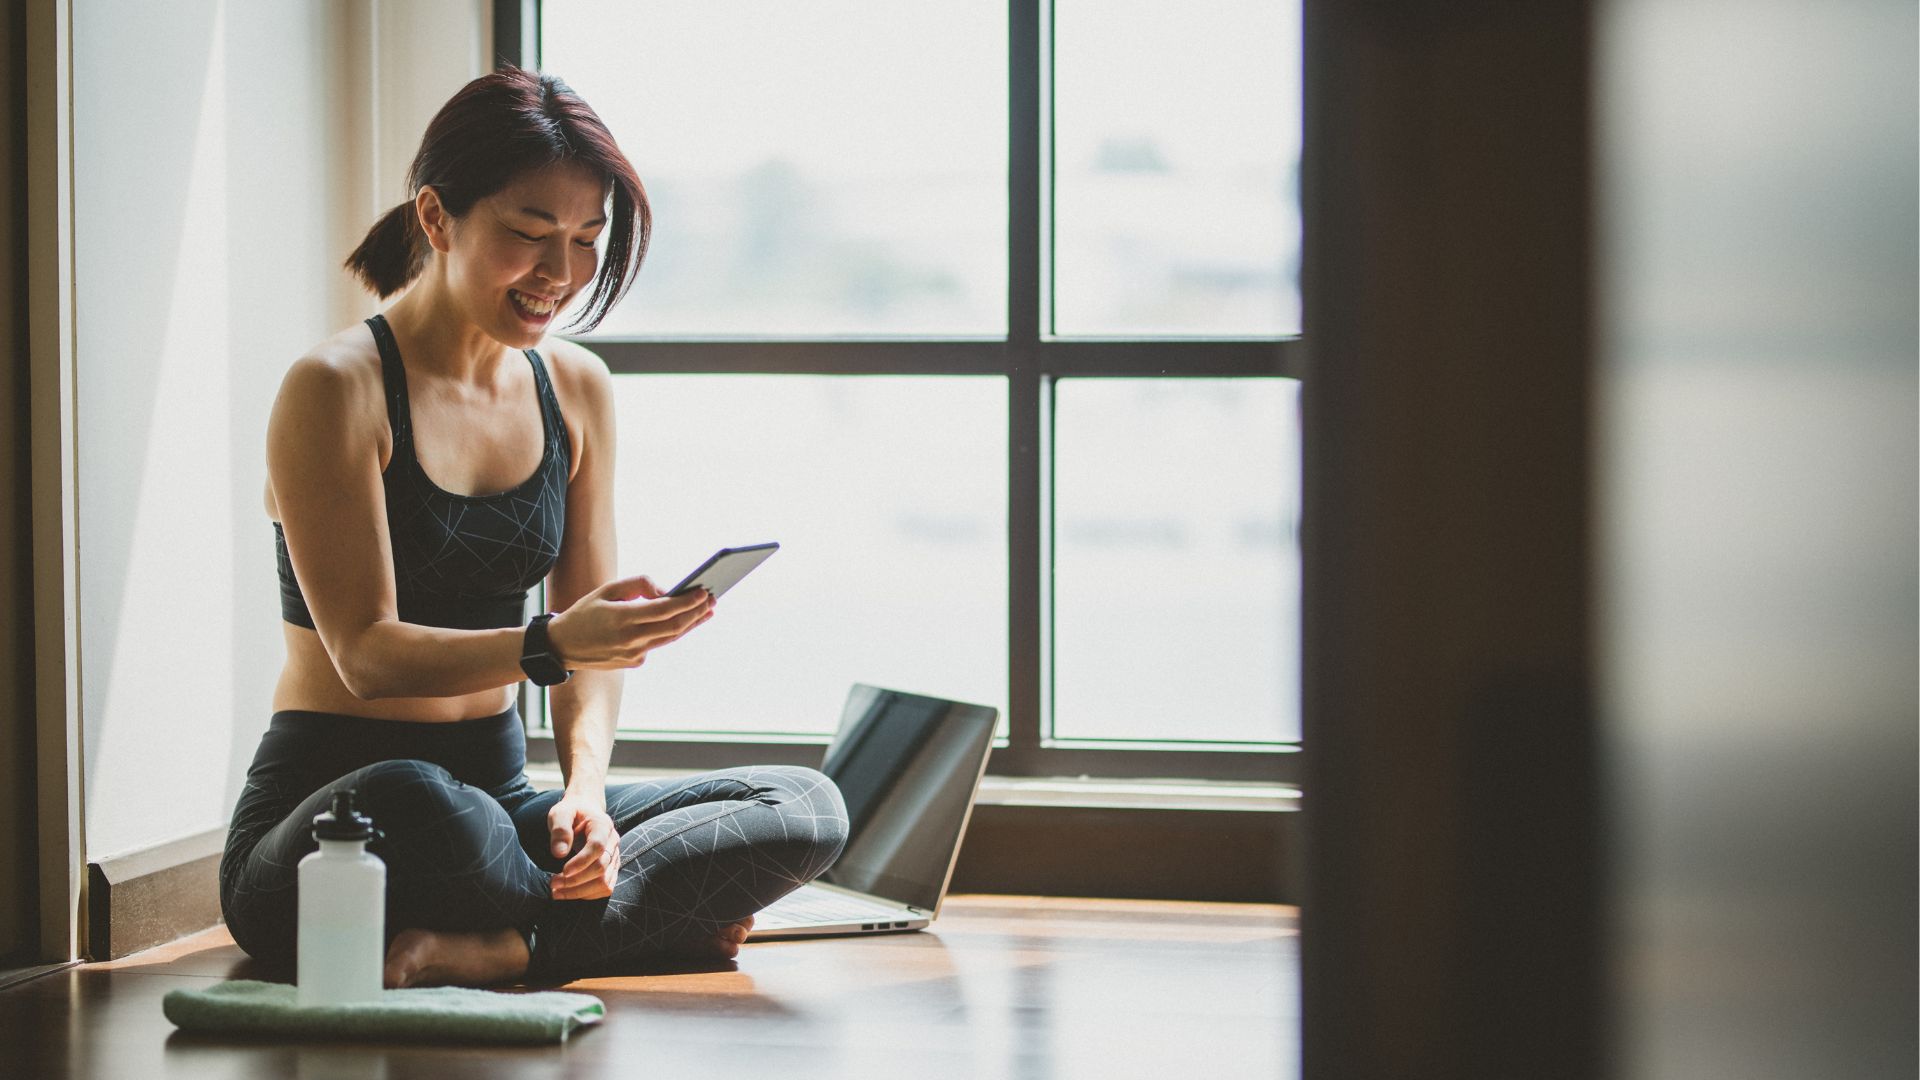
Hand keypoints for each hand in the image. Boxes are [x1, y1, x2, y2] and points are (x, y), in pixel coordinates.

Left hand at [545, 790, 620, 900]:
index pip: (598, 847)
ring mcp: (614, 856)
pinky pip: (606, 888)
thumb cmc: (571, 812)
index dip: (581, 862)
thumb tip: (559, 854)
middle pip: (601, 868)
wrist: (585, 810)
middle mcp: (613, 842)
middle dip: (576, 880)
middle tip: (552, 883)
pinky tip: (570, 893)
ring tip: (557, 892)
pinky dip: (588, 895)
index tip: (562, 871)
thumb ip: (560, 830)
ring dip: (580, 891)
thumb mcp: (561, 813)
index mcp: (602, 825)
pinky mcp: (611, 868)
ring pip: (605, 882)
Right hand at [546, 574, 715, 672]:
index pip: (664, 610)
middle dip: (696, 613)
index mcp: (621, 618)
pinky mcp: (634, 662)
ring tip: (707, 611)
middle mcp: (630, 639)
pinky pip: (656, 643)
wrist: (563, 646)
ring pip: (670, 638)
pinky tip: (682, 621)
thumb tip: (666, 591)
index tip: (703, 592)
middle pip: (674, 627)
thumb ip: (638, 585)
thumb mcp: (607, 589)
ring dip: (690, 624)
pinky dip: (669, 632)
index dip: (687, 602)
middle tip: (712, 601)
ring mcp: (633, 654)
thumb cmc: (585, 612)